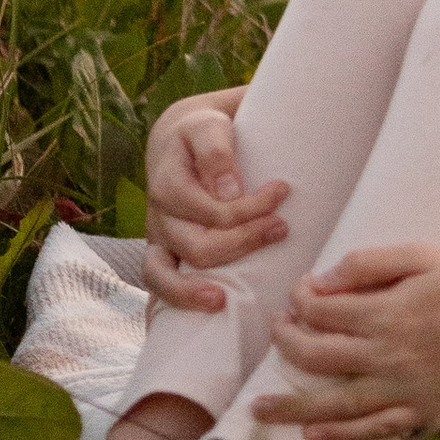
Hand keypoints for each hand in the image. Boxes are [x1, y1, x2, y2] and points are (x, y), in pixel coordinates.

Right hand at [143, 86, 288, 313]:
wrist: (180, 139)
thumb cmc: (203, 132)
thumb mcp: (208, 126)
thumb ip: (216, 151)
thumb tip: (230, 192)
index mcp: (168, 181)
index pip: (209, 208)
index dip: (248, 207)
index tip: (283, 190)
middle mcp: (159, 214)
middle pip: (196, 244)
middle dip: (242, 242)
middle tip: (280, 228)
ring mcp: (159, 238)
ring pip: (167, 275)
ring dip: (197, 288)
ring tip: (224, 299)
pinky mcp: (162, 253)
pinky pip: (156, 286)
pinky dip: (171, 302)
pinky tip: (198, 313)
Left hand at [254, 244, 439, 439]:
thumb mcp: (422, 255)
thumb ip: (369, 265)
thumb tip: (322, 283)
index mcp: (383, 312)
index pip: (319, 310)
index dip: (299, 300)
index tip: (300, 293)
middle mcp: (385, 355)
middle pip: (315, 355)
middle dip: (286, 343)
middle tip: (277, 332)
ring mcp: (402, 390)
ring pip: (333, 403)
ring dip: (291, 406)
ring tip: (258, 410)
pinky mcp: (422, 413)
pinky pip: (374, 430)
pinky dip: (342, 436)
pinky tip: (316, 435)